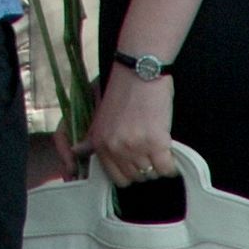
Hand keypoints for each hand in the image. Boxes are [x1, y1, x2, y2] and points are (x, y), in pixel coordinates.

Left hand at [76, 64, 176, 186]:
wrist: (140, 71)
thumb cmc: (124, 93)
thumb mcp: (101, 117)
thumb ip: (91, 140)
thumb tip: (76, 152)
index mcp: (100, 143)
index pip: (118, 178)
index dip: (131, 172)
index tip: (138, 161)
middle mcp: (115, 147)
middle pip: (137, 177)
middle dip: (146, 167)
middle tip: (151, 150)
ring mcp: (135, 146)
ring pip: (153, 173)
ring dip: (159, 164)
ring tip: (159, 146)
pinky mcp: (156, 142)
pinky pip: (167, 168)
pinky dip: (172, 164)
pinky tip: (170, 150)